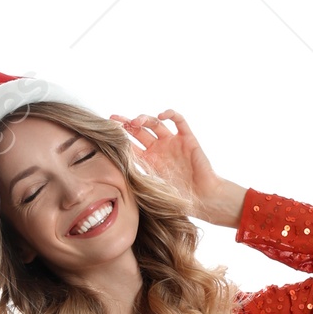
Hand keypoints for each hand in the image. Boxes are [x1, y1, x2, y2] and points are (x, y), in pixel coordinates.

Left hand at [109, 109, 239, 223]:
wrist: (205, 199)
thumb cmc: (181, 199)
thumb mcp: (154, 189)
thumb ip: (138, 179)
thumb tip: (114, 174)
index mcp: (150, 161)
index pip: (131, 144)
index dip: (120, 137)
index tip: (107, 132)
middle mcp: (159, 149)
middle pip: (139, 130)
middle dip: (126, 124)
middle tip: (114, 120)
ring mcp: (173, 142)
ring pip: (155, 123)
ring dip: (144, 118)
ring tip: (136, 122)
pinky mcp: (187, 138)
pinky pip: (178, 120)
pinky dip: (170, 114)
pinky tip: (161, 115)